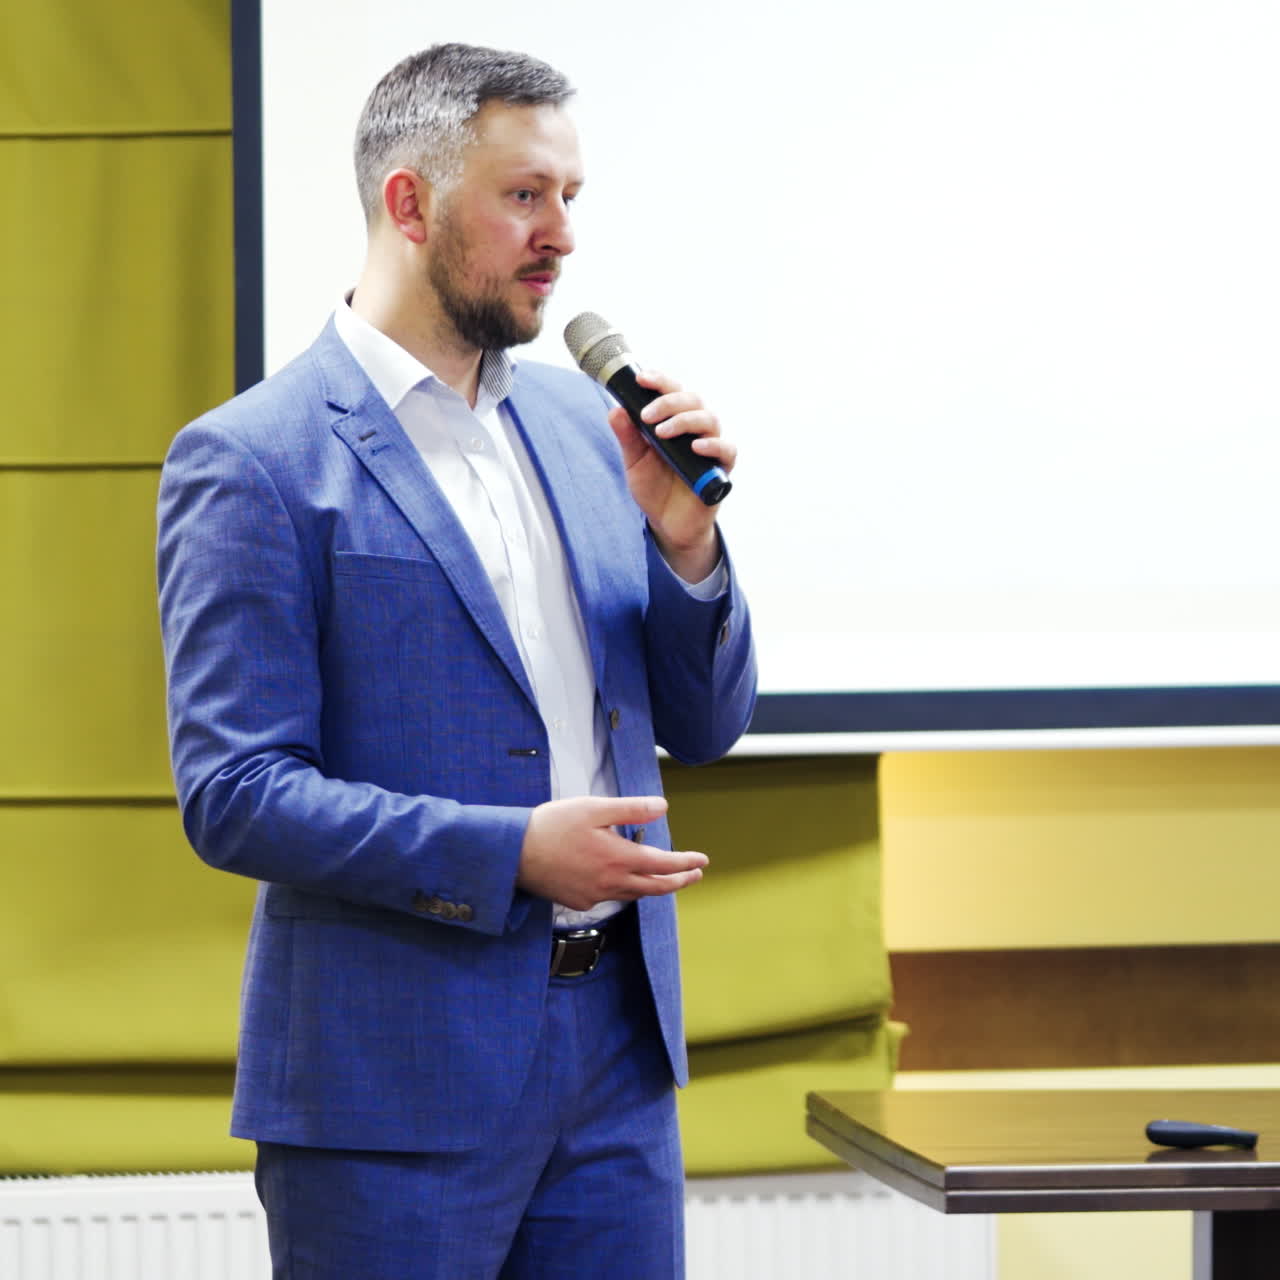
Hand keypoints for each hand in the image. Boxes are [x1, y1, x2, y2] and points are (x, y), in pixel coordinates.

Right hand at [517, 795, 707, 911]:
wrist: (513, 853)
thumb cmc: (552, 826)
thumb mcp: (593, 808)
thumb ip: (631, 809)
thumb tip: (663, 808)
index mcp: (618, 858)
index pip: (663, 864)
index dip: (685, 863)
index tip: (702, 861)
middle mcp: (610, 883)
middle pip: (654, 887)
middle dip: (678, 881)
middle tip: (694, 875)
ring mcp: (594, 896)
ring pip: (633, 894)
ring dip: (652, 887)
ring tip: (663, 878)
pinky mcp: (579, 901)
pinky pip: (609, 897)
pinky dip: (623, 889)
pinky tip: (620, 880)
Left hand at [607, 371, 735, 582]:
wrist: (667, 524)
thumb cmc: (654, 488)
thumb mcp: (634, 462)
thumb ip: (627, 437)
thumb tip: (616, 409)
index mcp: (674, 421)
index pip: (672, 391)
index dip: (660, 381)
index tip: (641, 379)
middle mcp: (695, 429)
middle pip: (693, 399)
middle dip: (669, 402)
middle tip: (646, 416)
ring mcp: (710, 447)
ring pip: (710, 419)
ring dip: (685, 420)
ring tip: (661, 433)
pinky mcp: (721, 469)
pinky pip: (727, 450)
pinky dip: (714, 445)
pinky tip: (696, 447)